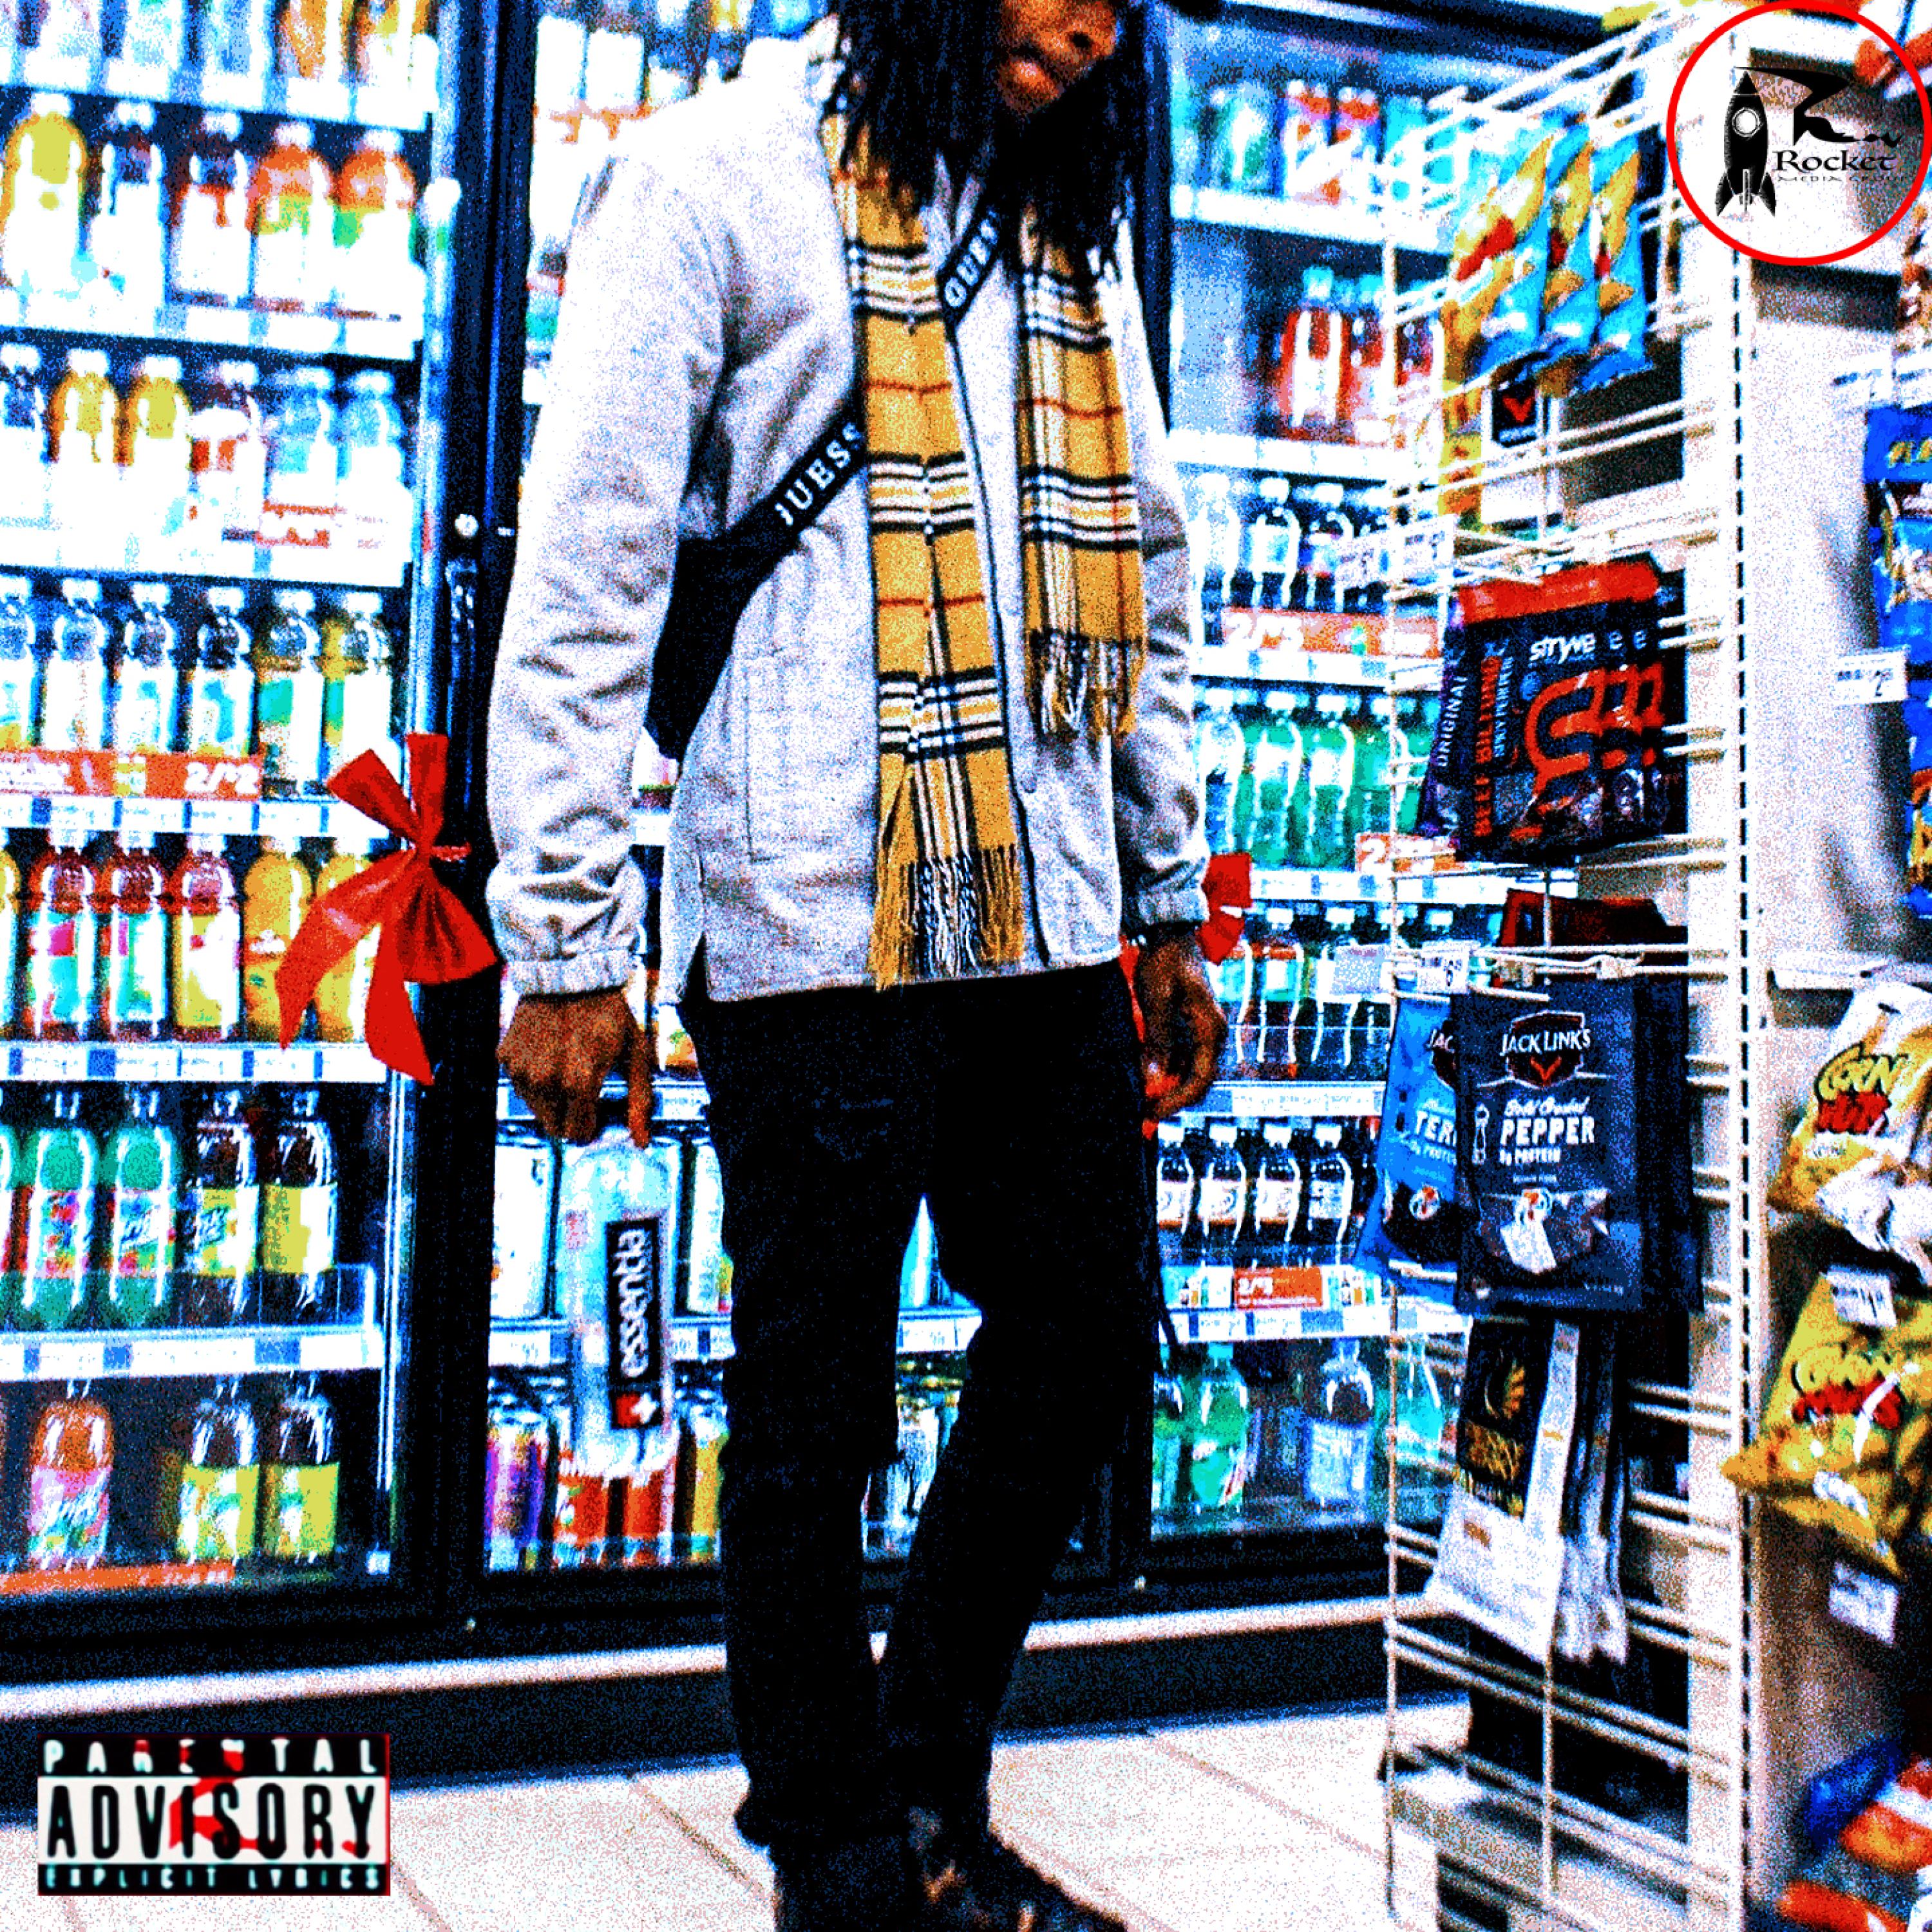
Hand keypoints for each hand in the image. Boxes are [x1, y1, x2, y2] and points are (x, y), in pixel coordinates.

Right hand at [498, 987, 655, 1147]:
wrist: (569, 973)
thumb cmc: (608, 1013)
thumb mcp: (633, 1053)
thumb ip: (639, 1100)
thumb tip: (642, 1142)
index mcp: (579, 1083)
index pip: (579, 1133)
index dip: (592, 1125)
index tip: (600, 1110)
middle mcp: (546, 1081)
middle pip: (556, 1127)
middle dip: (571, 1116)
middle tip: (584, 1090)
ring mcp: (522, 1069)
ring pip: (537, 1109)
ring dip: (553, 1098)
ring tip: (568, 1066)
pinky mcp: (505, 1057)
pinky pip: (521, 1085)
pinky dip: (534, 1078)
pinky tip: (549, 1054)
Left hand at [1134, 933, 1223, 1121]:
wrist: (1172, 934)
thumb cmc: (1165, 961)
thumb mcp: (1158, 1000)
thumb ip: (1158, 1041)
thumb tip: (1153, 1079)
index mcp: (1210, 1029)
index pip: (1200, 1080)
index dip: (1176, 1101)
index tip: (1151, 1112)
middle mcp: (1213, 1034)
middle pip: (1198, 1081)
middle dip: (1172, 1099)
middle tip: (1142, 1113)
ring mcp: (1203, 1031)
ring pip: (1190, 1072)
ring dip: (1168, 1088)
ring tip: (1140, 1099)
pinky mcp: (1192, 1027)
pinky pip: (1183, 1058)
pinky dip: (1166, 1071)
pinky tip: (1145, 1076)